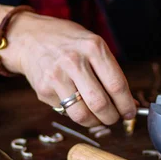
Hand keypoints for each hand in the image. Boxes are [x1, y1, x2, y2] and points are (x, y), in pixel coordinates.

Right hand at [8, 13, 135, 126]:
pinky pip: (66, 112)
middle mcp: (74, 61)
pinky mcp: (44, 90)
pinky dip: (77, 114)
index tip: (130, 113)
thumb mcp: (93, 46)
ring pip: (82, 114)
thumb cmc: (68, 43)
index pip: (117, 85)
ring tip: (98, 118)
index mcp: (93, 47)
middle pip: (100, 103)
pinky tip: (78, 104)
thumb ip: (110, 73)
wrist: (31, 37)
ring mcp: (56, 76)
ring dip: (95, 122)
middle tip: (114, 118)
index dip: (126, 105)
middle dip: (112, 118)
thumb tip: (129, 103)